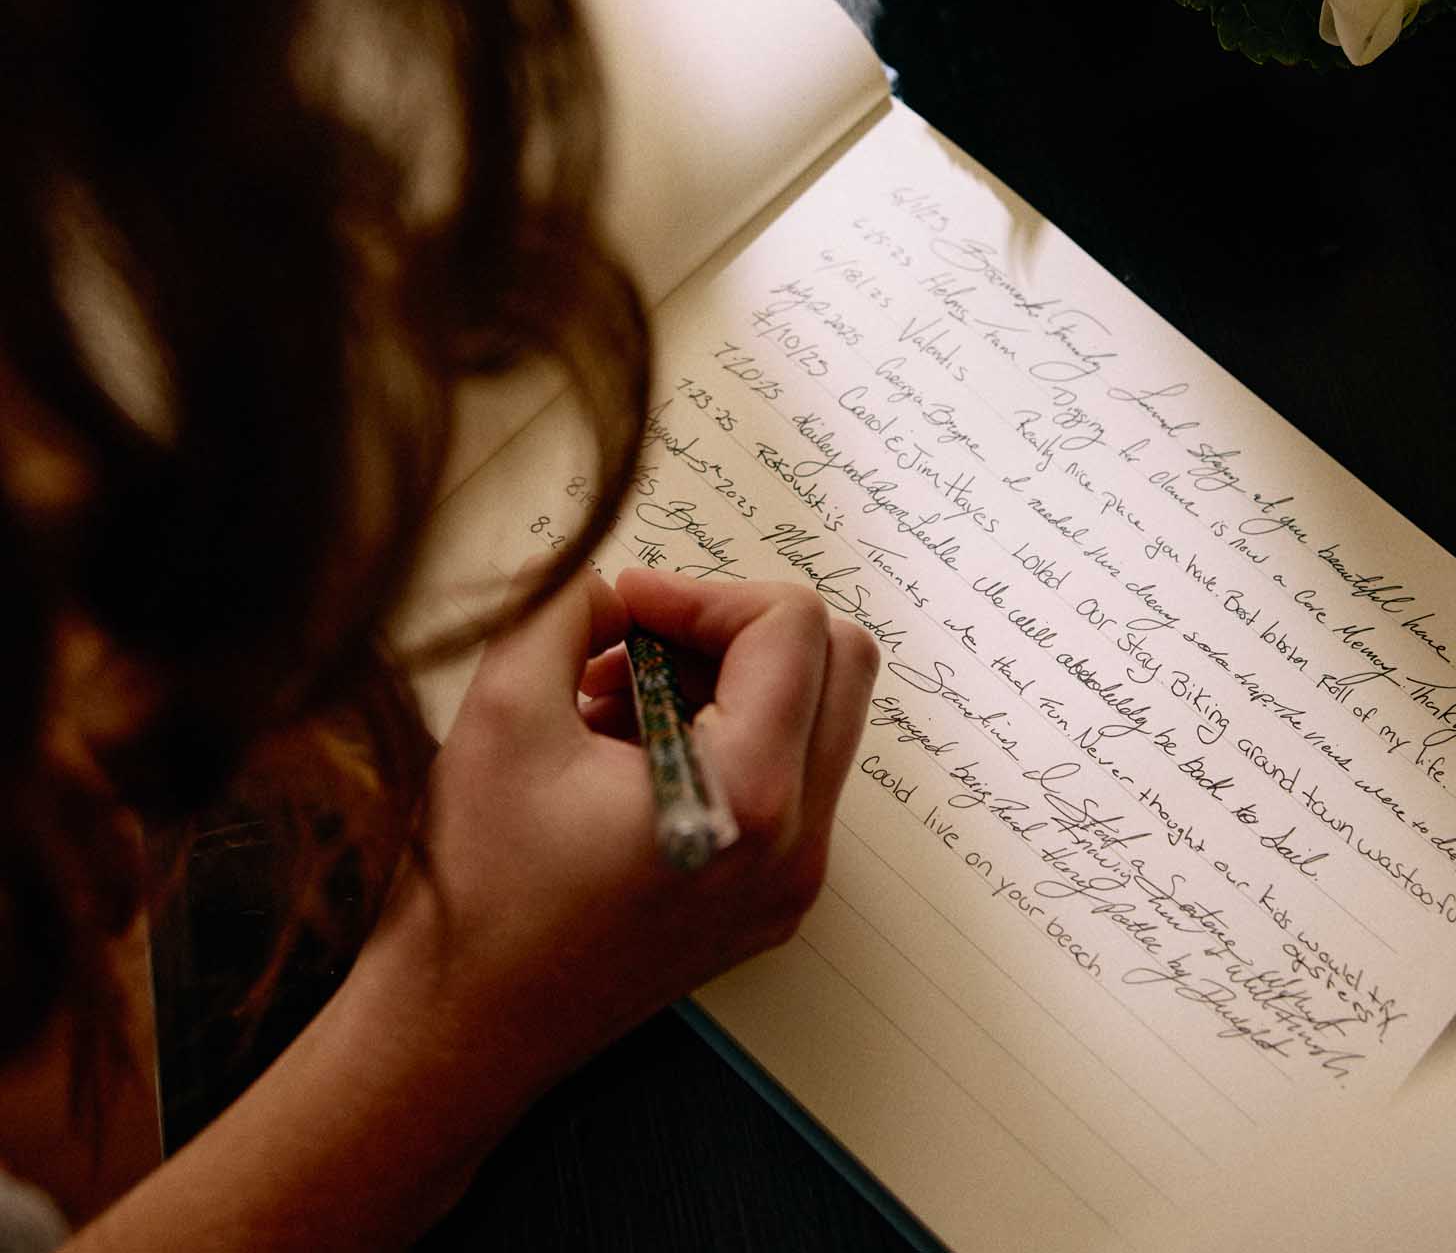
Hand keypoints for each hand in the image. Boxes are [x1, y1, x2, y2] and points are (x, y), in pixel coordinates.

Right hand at [356, 566, 877, 1124]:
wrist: (459, 1033)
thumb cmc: (477, 887)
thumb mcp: (503, 709)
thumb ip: (567, 605)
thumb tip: (614, 580)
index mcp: (751, 795)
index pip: (793, 626)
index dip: (703, 592)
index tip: (622, 613)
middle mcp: (799, 843)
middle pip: (838, 662)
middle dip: (737, 629)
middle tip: (637, 645)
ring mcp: (794, 880)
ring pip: (817, 717)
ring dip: (729, 681)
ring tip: (612, 705)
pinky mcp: (771, 899)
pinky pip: (789, 778)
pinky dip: (727, 737)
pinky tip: (626, 756)